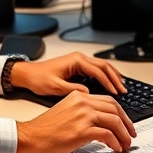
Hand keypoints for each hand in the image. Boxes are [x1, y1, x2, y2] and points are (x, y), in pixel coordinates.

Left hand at [10, 51, 126, 95]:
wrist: (28, 74)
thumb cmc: (39, 79)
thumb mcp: (55, 87)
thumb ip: (72, 90)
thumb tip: (88, 93)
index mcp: (75, 61)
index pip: (98, 71)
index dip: (108, 82)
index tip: (116, 92)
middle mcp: (79, 58)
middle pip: (104, 66)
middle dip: (115, 78)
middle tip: (124, 90)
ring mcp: (79, 61)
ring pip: (102, 66)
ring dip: (113, 76)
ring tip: (121, 87)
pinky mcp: (78, 66)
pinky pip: (96, 69)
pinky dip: (106, 76)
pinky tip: (110, 84)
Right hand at [15, 92, 135, 152]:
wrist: (31, 137)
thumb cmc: (45, 129)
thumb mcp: (67, 111)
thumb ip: (83, 112)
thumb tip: (102, 123)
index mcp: (79, 96)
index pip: (108, 101)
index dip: (121, 113)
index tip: (126, 124)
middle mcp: (82, 103)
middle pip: (115, 109)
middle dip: (127, 123)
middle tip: (131, 135)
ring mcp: (83, 116)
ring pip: (114, 121)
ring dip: (124, 134)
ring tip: (125, 144)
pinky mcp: (82, 131)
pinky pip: (107, 135)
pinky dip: (115, 142)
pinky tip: (115, 148)